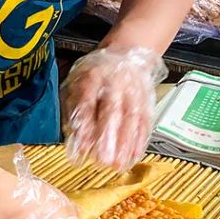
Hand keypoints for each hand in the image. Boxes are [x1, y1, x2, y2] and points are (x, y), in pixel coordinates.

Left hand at [61, 47, 166, 172]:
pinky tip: (134, 156)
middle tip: (103, 159)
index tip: (82, 147)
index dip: (85, 125)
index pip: (88, 101)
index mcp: (93, 77)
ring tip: (119, 164)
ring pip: (132, 118)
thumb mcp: (76, 84)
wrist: (127, 54)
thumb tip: (73, 139)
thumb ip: (73, 110)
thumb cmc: (96, 75)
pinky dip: (140, 140)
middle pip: (113, 110)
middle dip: (109, 137)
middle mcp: (115, 82)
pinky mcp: (146, 99)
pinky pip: (145, 121)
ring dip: (126, 143)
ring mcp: (134, 90)